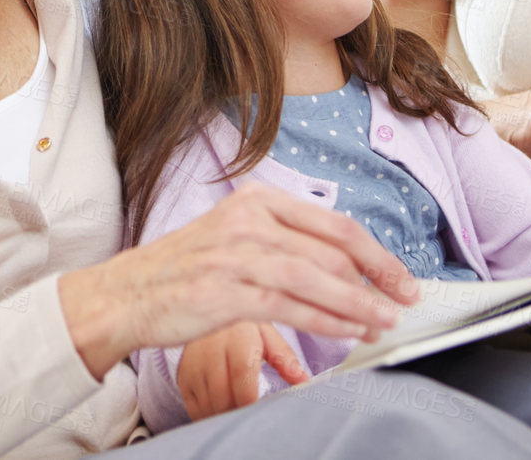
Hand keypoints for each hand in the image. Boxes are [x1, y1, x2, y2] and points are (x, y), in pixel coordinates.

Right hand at [57, 182, 419, 380]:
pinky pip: (291, 306)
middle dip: (376, 280)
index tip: (400, 276)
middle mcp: (248, 220)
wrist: (128, 293)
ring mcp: (236, 255)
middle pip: (332, 249)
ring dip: (359, 304)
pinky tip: (348, 331)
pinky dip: (327, 320)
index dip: (376, 253)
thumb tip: (345, 265)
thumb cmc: (184, 269)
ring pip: (317, 278)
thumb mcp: (235, 236)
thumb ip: (284, 241)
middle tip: (402, 302)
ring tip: (382, 322)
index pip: (333, 223)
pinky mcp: (227, 291)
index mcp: (256, 200)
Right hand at [176, 321, 309, 420]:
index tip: (261, 411)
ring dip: (225, 415)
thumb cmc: (244, 326)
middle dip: (239, 411)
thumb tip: (305, 382)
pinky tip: (222, 409)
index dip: (250, 399)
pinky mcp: (183, 376)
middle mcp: (211, 350)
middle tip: (253, 416)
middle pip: (223, 394)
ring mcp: (193, 364)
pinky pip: (194, 406)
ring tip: (239, 412)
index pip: (241, 374)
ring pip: (208, 403)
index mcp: (237, 337)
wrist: (209, 309)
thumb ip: (286, 359)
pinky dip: (209, 414)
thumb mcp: (268, 335)